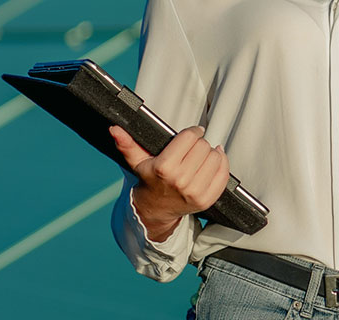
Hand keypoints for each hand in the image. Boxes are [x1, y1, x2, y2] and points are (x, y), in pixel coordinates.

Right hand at [109, 124, 228, 241]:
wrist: (155, 209)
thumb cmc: (150, 180)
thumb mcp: (138, 161)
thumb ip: (127, 144)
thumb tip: (115, 129)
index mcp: (164, 167)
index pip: (190, 137)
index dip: (193, 132)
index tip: (192, 134)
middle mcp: (180, 180)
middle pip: (204, 146)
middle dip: (200, 144)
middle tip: (193, 149)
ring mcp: (195, 192)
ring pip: (216, 157)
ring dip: (211, 154)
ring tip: (201, 157)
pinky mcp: (207, 200)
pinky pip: (224, 174)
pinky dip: (222, 165)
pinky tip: (212, 162)